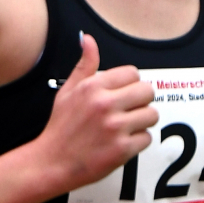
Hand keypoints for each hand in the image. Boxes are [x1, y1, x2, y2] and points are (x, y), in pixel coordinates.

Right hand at [38, 34, 157, 193]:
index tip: (124, 94)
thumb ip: (84, 66)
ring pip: (151, 115)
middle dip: (141, 101)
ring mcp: (115, 128)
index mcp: (93, 87)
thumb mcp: (67, 91)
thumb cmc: (60, 128)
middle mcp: (105, 104)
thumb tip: (88, 39)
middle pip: (147, 91)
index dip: (131, 84)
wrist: (52, 163)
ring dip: (143, 121)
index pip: (133, 73)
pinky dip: (138, 142)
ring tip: (128, 127)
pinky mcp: (122, 149)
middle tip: (130, 110)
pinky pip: (147, 138)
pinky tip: (123, 142)